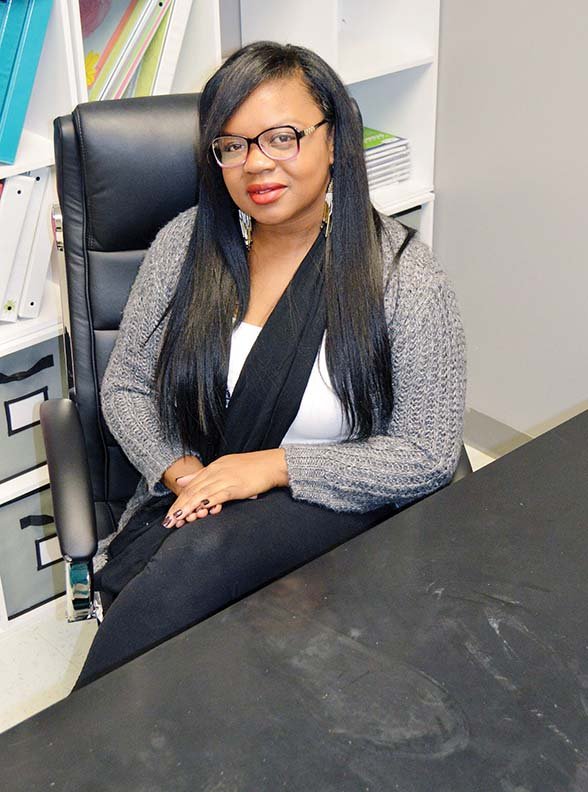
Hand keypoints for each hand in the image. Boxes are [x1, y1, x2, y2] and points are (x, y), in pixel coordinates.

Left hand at [162, 449, 287, 528]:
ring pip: (202, 493)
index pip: (191, 486)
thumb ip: (202, 474)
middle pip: (192, 491)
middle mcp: (216, 471)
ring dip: (188, 508)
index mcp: (213, 467)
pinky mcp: (236, 486)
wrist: (273, 464)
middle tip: (169, 522)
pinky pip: (218, 495)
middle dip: (179, 507)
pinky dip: (207, 502)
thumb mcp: (223, 468)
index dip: (179, 501)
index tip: (170, 514)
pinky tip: (199, 511)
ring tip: (178, 519)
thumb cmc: (252, 468)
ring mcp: (225, 478)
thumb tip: (181, 481)